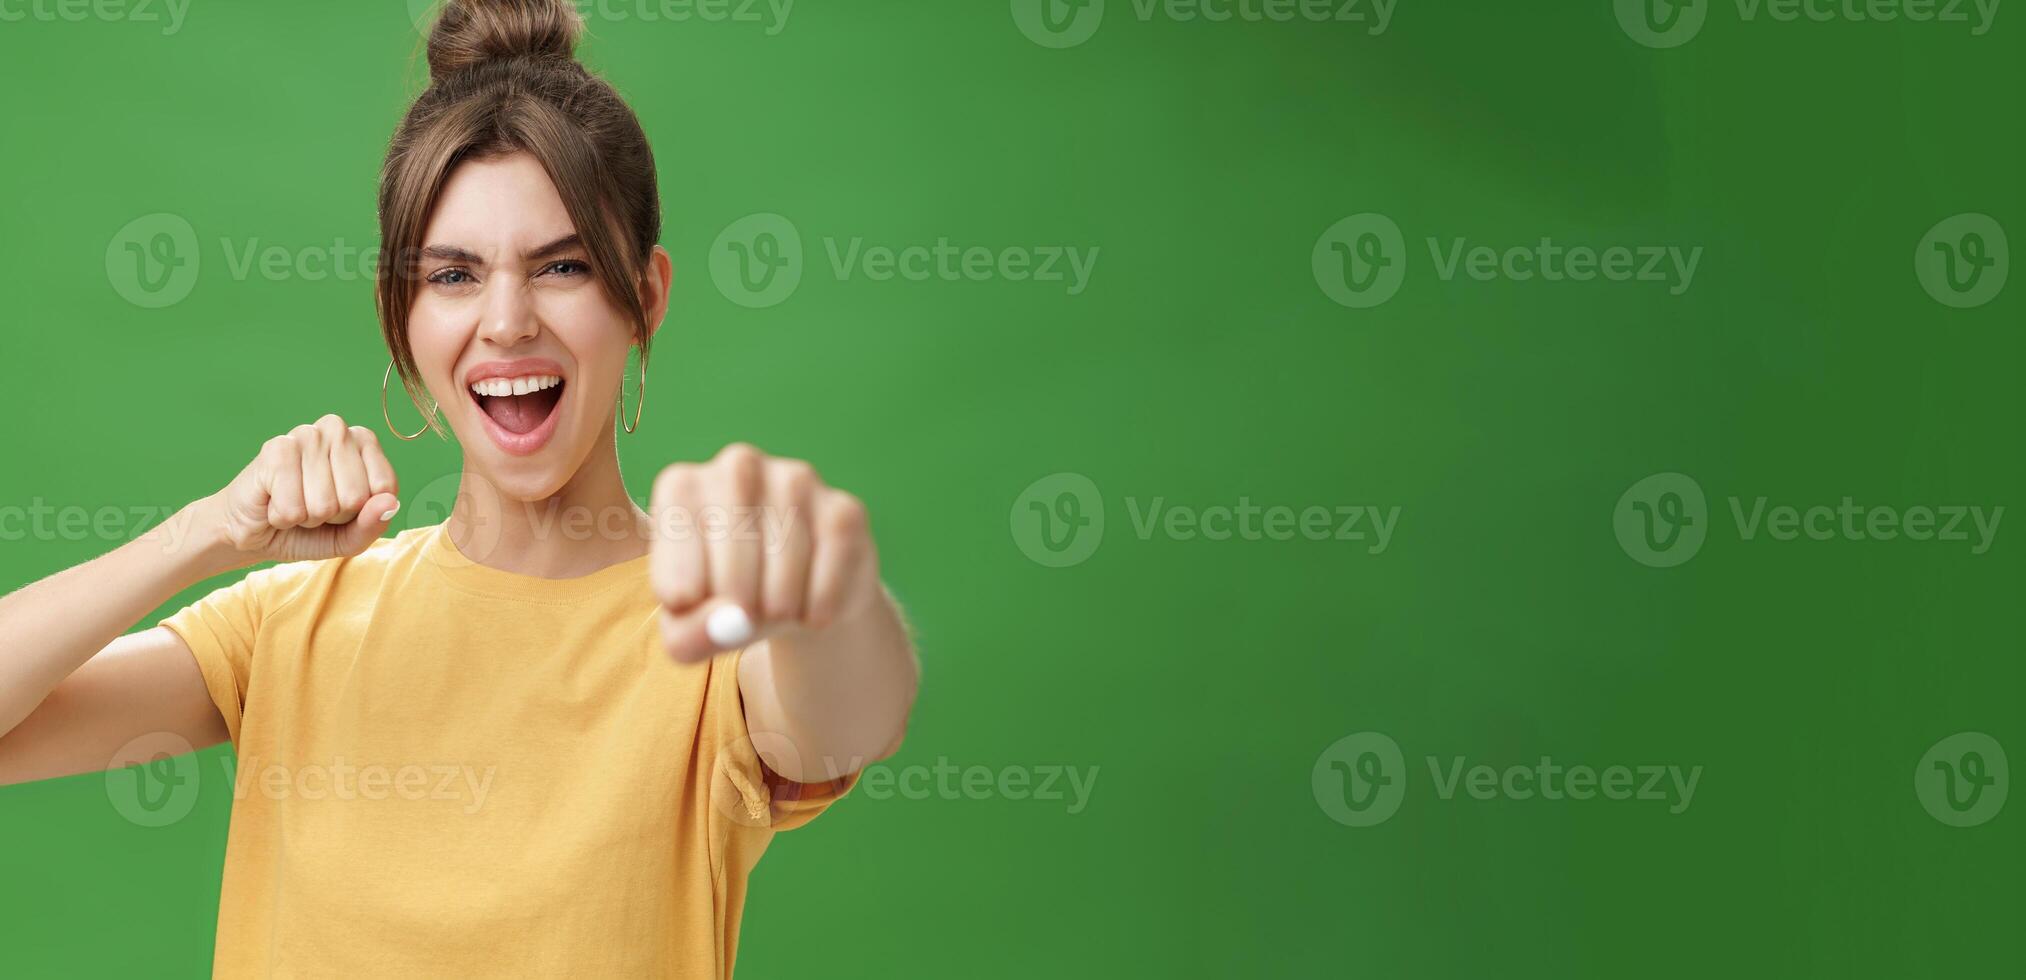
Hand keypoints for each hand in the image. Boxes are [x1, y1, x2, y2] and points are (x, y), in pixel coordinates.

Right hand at [210, 414, 402, 563]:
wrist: (253, 532)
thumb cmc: (307, 528)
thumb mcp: (350, 537)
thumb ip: (374, 523)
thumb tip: (389, 503)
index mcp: (363, 442)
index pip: (385, 487)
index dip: (363, 512)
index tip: (342, 508)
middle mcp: (337, 430)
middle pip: (356, 496)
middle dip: (334, 515)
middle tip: (313, 508)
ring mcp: (305, 434)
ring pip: (325, 504)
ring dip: (307, 517)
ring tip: (294, 504)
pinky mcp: (275, 448)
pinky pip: (294, 507)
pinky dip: (284, 517)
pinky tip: (274, 502)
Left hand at [650, 443, 879, 662]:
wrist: (793, 599)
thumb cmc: (725, 605)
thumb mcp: (689, 631)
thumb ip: (689, 636)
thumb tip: (731, 620)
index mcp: (683, 486)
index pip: (676, 538)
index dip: (685, 590)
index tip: (690, 608)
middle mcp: (738, 466)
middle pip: (733, 542)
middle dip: (737, 600)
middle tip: (743, 621)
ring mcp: (796, 480)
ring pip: (787, 553)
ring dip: (780, 606)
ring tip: (776, 613)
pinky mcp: (843, 509)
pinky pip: (832, 563)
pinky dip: (820, 603)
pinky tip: (810, 611)